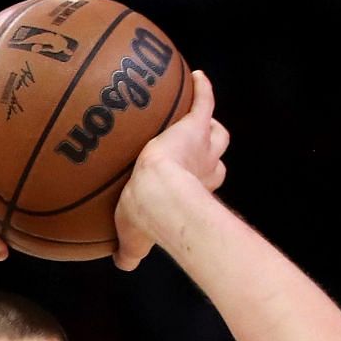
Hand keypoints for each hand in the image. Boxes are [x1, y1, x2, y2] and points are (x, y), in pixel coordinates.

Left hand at [113, 69, 229, 270]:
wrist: (155, 194)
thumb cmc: (146, 219)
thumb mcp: (134, 241)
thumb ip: (129, 252)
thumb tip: (122, 264)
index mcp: (193, 190)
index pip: (205, 181)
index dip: (201, 179)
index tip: (191, 181)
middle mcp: (204, 167)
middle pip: (216, 155)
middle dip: (209, 152)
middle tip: (193, 148)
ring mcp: (201, 145)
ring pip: (217, 132)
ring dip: (209, 126)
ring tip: (195, 116)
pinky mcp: (193, 125)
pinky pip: (203, 100)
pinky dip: (202, 88)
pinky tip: (196, 76)